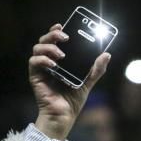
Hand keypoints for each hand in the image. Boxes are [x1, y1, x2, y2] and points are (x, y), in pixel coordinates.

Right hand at [28, 24, 110, 139]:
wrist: (64, 115)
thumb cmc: (73, 100)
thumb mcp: (88, 81)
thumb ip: (96, 69)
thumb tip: (106, 54)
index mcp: (59, 60)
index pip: (55, 40)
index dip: (56, 30)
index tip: (63, 25)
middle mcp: (48, 61)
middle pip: (44, 40)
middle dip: (53, 35)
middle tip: (65, 37)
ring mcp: (41, 68)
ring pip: (37, 48)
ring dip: (49, 47)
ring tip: (61, 54)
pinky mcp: (35, 77)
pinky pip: (33, 62)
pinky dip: (42, 60)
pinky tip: (53, 64)